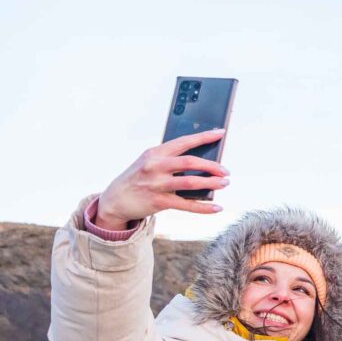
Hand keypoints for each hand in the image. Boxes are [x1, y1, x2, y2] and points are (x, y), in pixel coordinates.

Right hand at [95, 129, 230, 229]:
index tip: (220, 133)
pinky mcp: (158, 201)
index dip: (204, 137)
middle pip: (190, 162)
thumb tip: (203, 163)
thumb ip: (171, 160)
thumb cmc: (139, 178)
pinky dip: (204, 207)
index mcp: (155, 153)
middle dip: (212, 166)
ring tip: (224, 183)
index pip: (183, 141)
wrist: (115, 199)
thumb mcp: (150, 163)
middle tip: (226, 171)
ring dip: (211, 183)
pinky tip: (217, 207)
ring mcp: (156, 184)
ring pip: (190, 182)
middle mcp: (155, 166)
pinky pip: (186, 204)